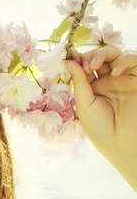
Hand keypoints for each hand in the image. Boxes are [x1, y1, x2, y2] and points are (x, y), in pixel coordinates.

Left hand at [65, 46, 136, 186]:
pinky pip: (134, 61)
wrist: (125, 144)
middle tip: (85, 64)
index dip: (77, 59)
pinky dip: (125, 60)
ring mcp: (125, 80)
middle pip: (99, 57)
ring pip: (116, 55)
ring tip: (95, 66)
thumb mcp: (85, 105)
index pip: (84, 67)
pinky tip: (115, 72)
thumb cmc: (102, 130)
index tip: (68, 54)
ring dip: (104, 54)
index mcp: (93, 89)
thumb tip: (68, 61)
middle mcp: (109, 82)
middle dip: (90, 55)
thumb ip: (79, 82)